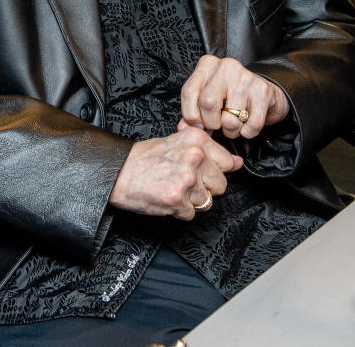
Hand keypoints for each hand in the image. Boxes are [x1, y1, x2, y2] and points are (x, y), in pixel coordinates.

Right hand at [108, 125, 241, 220]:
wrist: (118, 172)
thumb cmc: (144, 158)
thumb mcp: (176, 142)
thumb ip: (207, 149)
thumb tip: (236, 161)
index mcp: (197, 140)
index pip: (228, 162)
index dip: (217, 170)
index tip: (206, 171)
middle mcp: (195, 157)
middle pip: (220, 184)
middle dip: (205, 187)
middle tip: (184, 181)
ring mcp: (187, 179)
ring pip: (207, 201)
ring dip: (192, 200)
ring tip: (173, 188)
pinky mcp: (177, 200)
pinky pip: (191, 214)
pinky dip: (180, 211)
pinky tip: (167, 198)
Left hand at [180, 55, 289, 139]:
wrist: (264, 94)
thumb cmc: (231, 97)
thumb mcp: (208, 98)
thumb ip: (193, 112)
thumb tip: (183, 127)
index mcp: (207, 65)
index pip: (188, 92)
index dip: (191, 115)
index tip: (198, 124)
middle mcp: (226, 66)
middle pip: (207, 103)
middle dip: (211, 123)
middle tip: (218, 124)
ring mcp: (246, 77)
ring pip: (229, 119)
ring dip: (231, 131)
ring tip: (234, 124)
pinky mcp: (263, 91)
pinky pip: (251, 125)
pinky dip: (247, 133)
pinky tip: (247, 124)